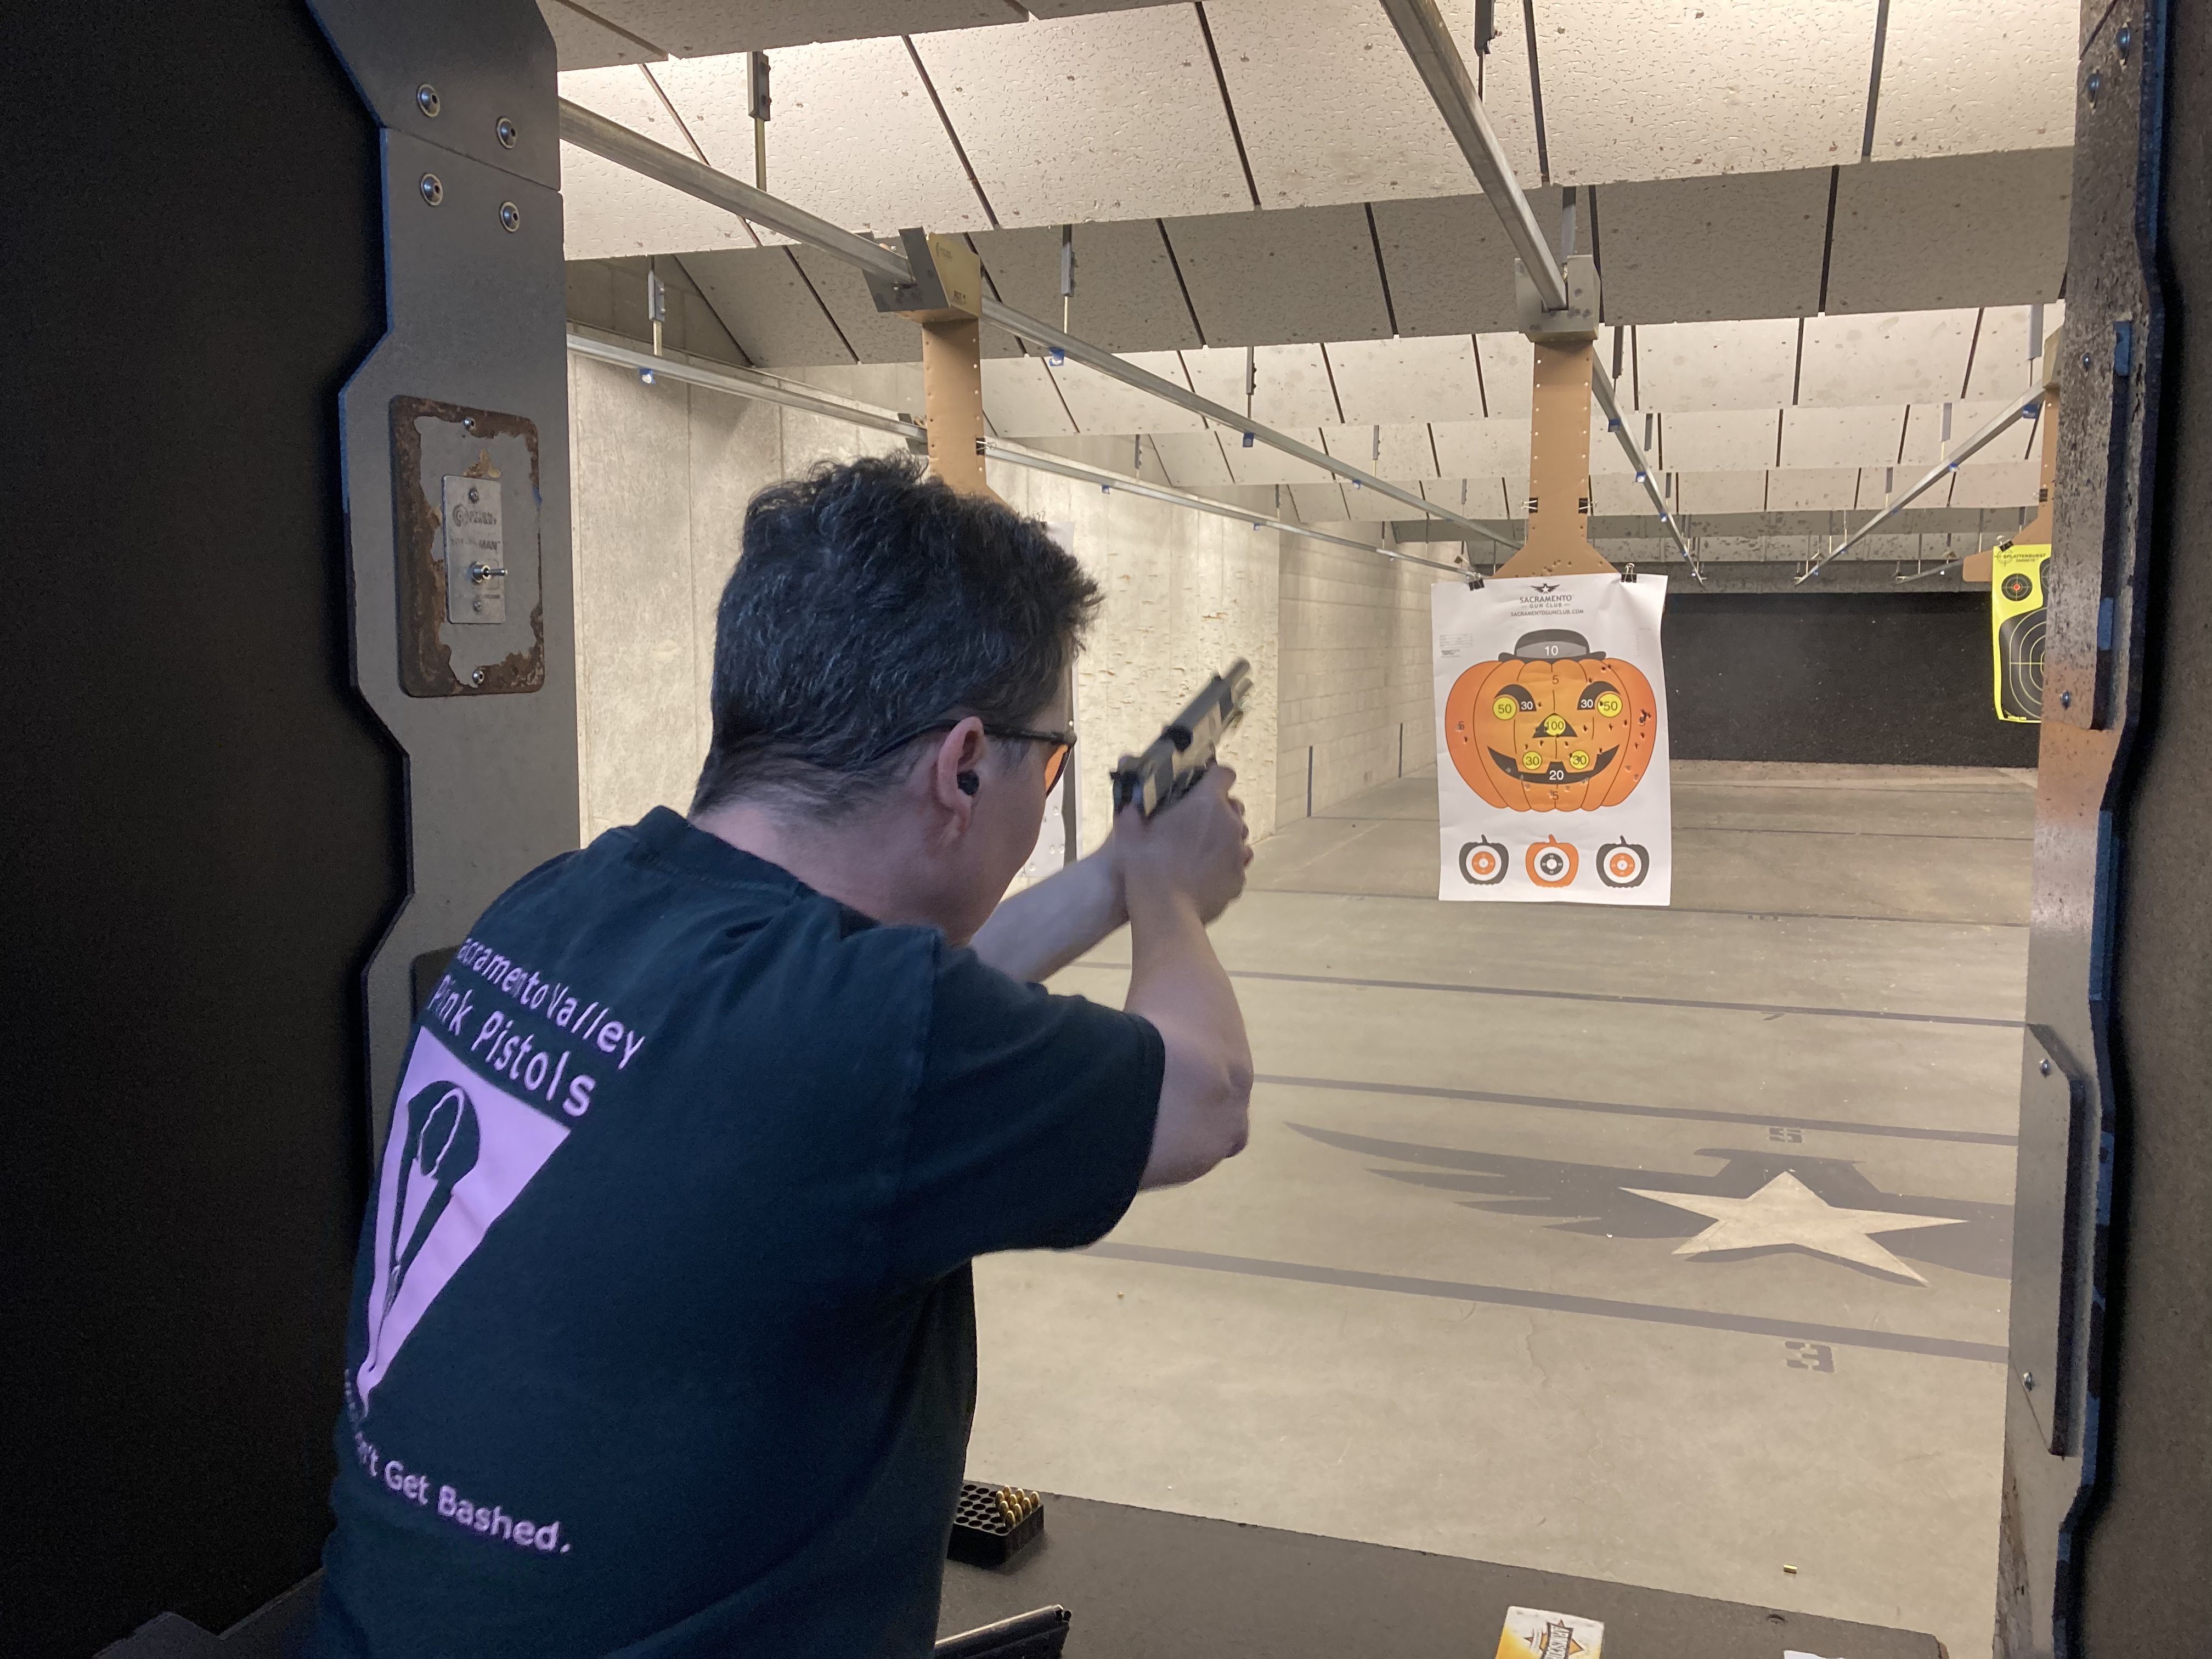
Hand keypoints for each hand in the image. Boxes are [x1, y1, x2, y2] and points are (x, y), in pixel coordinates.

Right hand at [1113, 765, 1250, 923]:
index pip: (1224, 774)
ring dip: (1222, 838)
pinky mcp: (1238, 878)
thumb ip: (1131, 810)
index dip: (1214, 778)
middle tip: (1194, 822)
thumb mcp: (1129, 832)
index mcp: (1206, 803)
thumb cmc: (1146, 866)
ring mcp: (1237, 852)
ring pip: (1236, 836)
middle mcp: (1229, 823)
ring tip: (1198, 851)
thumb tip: (1128, 800)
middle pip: (1232, 807)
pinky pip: (1235, 864)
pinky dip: (1223, 865)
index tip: (1201, 786)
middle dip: (1217, 810)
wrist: (1165, 912)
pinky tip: (1203, 875)